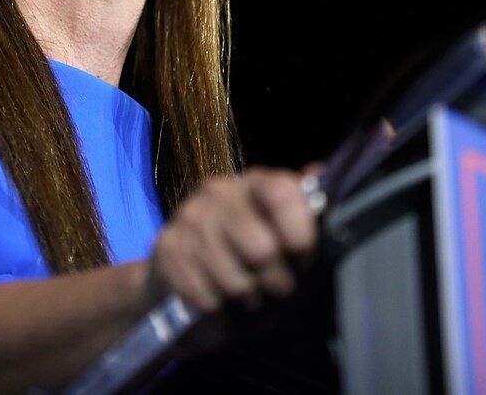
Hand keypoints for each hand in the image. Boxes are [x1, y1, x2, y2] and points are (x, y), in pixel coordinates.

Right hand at [141, 163, 323, 314]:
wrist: (183, 273)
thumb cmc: (249, 256)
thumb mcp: (285, 236)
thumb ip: (305, 212)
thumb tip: (318, 173)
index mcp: (254, 183)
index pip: (281, 194)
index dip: (299, 233)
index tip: (302, 257)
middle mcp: (218, 193)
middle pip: (262, 250)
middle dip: (277, 283)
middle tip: (276, 289)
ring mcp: (188, 219)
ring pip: (236, 282)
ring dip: (250, 302)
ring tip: (250, 298)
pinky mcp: (167, 249)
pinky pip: (208, 298)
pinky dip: (222, 312)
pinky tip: (222, 303)